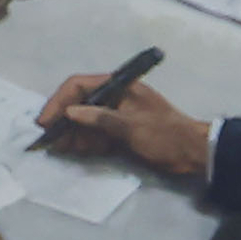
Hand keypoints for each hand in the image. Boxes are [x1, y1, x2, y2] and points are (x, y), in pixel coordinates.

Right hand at [36, 72, 211, 177]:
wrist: (194, 154)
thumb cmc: (165, 136)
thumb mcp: (131, 127)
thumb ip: (99, 119)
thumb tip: (71, 112)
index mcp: (120, 86)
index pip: (79, 86)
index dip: (59, 102)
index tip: (46, 121)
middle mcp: (116, 97)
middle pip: (80, 104)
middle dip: (64, 122)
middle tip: (51, 140)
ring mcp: (118, 114)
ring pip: (86, 121)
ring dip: (73, 134)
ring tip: (61, 148)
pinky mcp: (122, 131)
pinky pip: (97, 133)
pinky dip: (86, 141)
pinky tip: (76, 150)